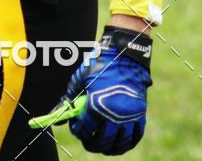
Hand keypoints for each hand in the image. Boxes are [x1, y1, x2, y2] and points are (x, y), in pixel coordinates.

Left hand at [61, 27, 152, 154]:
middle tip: (87, 139)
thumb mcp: (80, 78)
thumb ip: (70, 97)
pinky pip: (135, 137)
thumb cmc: (99, 64)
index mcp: (96, 105)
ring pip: (119, 144)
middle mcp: (113, 115)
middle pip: (101, 141)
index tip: (75, 127)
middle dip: (91, 143)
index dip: (77, 131)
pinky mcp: (140, 114)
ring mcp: (129, 116)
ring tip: (102, 145)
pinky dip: (126, 143)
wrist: (124, 53)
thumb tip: (60, 114)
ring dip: (109, 148)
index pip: (84, 130)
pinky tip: (119, 143)